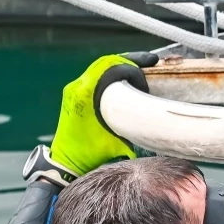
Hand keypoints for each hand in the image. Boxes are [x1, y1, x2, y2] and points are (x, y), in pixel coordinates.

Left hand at [48, 52, 157, 177]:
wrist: (66, 163)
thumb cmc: (89, 155)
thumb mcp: (117, 143)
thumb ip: (135, 129)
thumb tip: (157, 120)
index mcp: (84, 94)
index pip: (111, 66)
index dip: (133, 68)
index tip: (147, 80)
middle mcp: (76, 87)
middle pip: (106, 61)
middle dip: (131, 60)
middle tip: (152, 62)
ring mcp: (74, 89)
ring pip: (101, 65)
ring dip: (122, 64)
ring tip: (144, 67)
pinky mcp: (74, 93)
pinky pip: (96, 74)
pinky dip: (113, 72)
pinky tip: (128, 78)